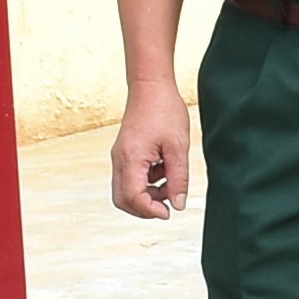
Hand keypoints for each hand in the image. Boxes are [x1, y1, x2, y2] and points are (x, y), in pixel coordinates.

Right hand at [110, 82, 195, 220]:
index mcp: (131, 159)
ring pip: (125, 190)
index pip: (133, 198)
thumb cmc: (165, 111)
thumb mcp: (178, 147)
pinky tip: (164, 169)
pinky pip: (130, 178)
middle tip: (168, 205)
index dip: (151, 211)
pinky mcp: (124, 153)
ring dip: (147, 195)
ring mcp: (120, 156)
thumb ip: (178, 178)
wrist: (150, 86)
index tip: (170, 212)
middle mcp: (120, 160)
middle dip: (145, 208)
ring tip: (170, 181)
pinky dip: (146, 182)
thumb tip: (179, 205)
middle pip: (123, 200)